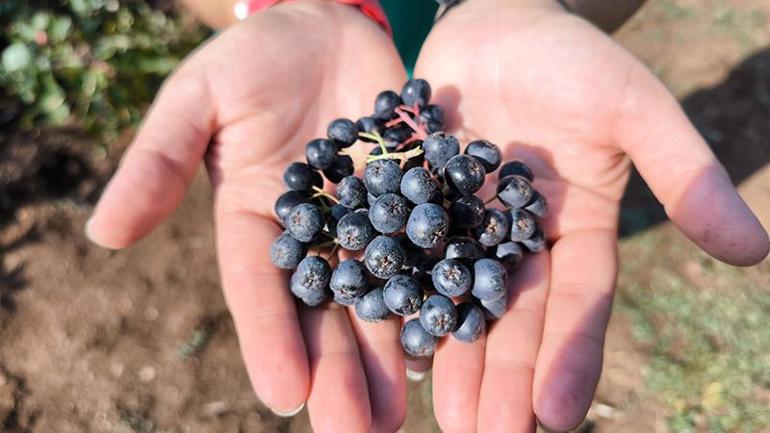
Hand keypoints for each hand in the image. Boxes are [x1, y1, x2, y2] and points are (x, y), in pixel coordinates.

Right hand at [86, 2, 407, 431]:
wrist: (324, 25)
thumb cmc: (252, 58)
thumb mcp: (196, 100)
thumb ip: (160, 162)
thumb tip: (102, 233)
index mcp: (258, 223)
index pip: (261, 291)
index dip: (271, 341)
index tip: (284, 395)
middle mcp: (317, 237)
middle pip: (328, 311)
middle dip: (341, 371)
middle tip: (357, 430)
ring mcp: (372, 221)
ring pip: (384, 295)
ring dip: (395, 353)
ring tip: (404, 411)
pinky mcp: (419, 197)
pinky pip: (434, 248)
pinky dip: (446, 290)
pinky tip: (457, 334)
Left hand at [415, 0, 768, 430]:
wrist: (500, 20)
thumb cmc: (575, 58)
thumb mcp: (634, 109)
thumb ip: (685, 173)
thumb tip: (754, 251)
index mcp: (576, 230)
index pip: (578, 305)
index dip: (569, 358)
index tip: (556, 417)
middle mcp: (519, 241)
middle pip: (514, 320)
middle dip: (503, 380)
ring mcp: (466, 227)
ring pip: (458, 301)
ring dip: (451, 358)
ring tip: (442, 419)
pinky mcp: (417, 205)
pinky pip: (407, 258)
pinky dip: (400, 299)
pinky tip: (389, 343)